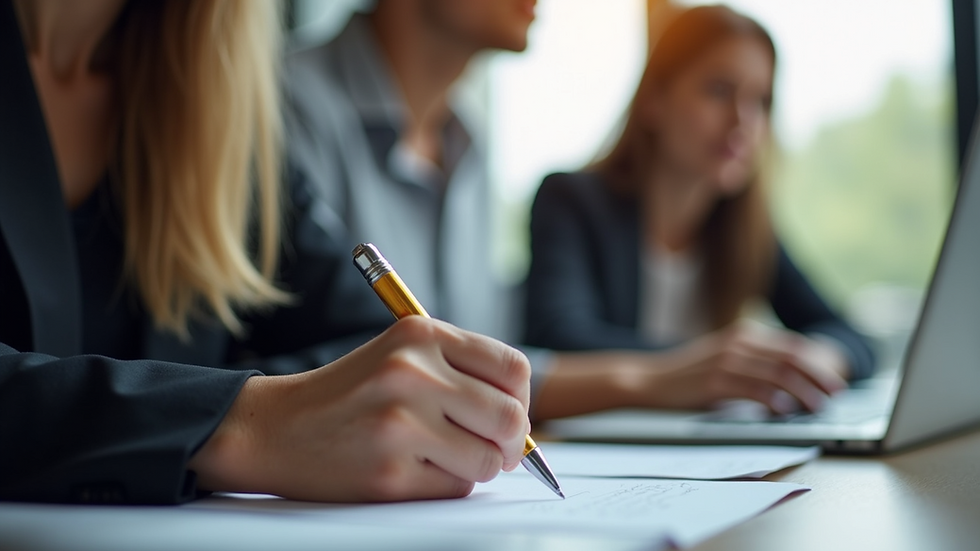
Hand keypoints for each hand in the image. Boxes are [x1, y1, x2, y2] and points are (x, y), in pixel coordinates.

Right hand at [188, 316, 530, 501]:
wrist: (275, 428)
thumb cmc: (349, 393)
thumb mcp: (401, 354)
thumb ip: (459, 371)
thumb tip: (522, 415)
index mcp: (420, 335)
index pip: (512, 368)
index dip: (520, 399)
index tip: (508, 413)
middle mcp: (412, 373)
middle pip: (510, 417)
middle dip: (511, 443)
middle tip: (495, 450)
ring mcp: (400, 424)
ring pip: (488, 459)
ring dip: (477, 467)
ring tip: (445, 457)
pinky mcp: (390, 472)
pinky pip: (456, 487)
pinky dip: (446, 484)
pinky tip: (414, 469)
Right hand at [642, 320, 847, 412]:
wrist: (649, 380)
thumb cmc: (687, 375)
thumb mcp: (722, 360)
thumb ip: (751, 364)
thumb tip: (787, 384)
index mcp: (743, 335)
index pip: (791, 347)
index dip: (817, 364)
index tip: (833, 382)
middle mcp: (738, 344)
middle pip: (790, 360)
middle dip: (817, 378)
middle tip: (834, 395)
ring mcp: (726, 362)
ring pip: (776, 375)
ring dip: (802, 392)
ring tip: (816, 407)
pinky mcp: (715, 382)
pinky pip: (753, 390)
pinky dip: (773, 400)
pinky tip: (785, 411)